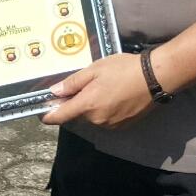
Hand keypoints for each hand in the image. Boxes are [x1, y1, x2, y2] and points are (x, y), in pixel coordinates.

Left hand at [40, 53, 154, 128]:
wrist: (154, 78)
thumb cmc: (123, 69)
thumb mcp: (94, 70)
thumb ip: (73, 83)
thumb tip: (54, 92)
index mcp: (87, 106)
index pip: (59, 117)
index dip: (47, 115)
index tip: (41, 110)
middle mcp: (96, 120)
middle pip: (76, 116)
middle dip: (73, 104)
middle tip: (80, 87)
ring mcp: (110, 125)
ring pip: (91, 118)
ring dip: (89, 107)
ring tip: (101, 88)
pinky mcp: (122, 126)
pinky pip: (105, 120)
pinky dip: (103, 111)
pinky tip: (112, 96)